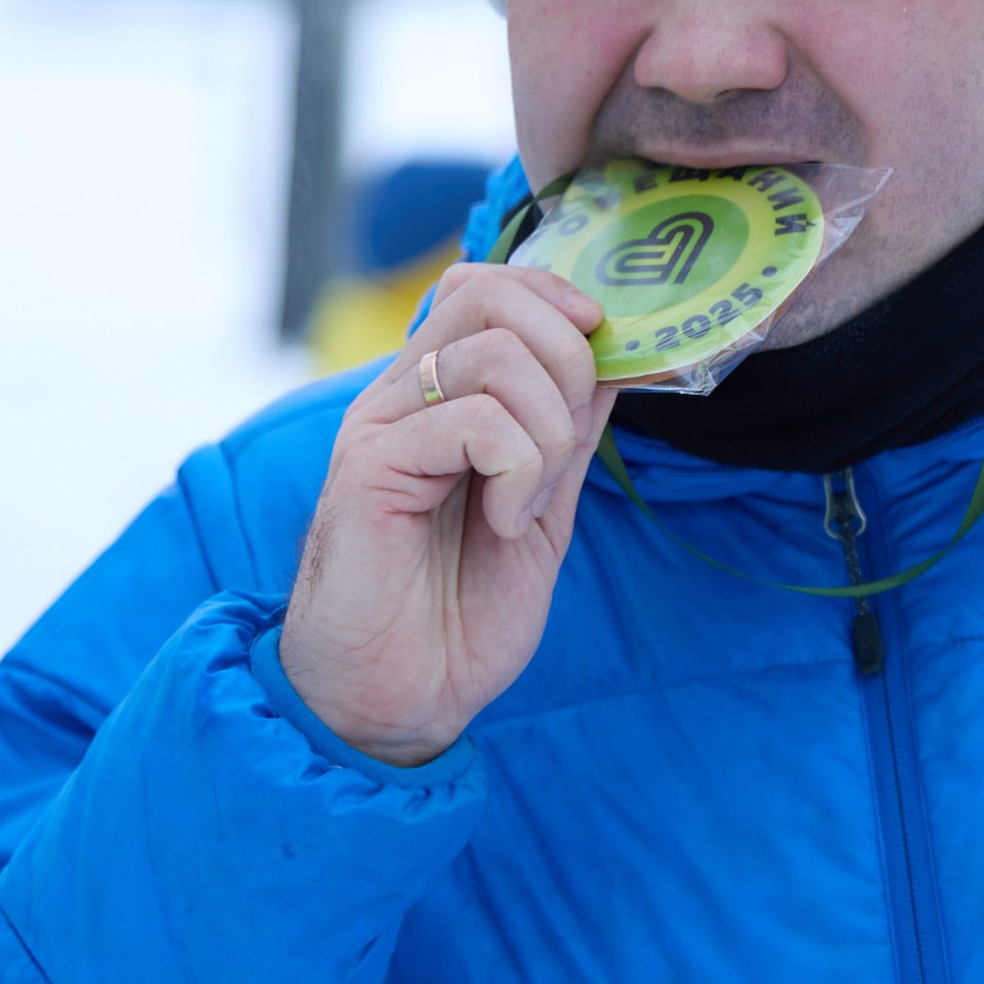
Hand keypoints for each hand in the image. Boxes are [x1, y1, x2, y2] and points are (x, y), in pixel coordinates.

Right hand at [280, 265, 615, 766]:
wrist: (400, 696)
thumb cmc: (462, 610)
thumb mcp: (542, 507)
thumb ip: (568, 434)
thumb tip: (613, 360)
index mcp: (438, 396)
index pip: (486, 287)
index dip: (553, 296)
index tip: (602, 346)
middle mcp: (402, 396)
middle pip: (488, 297)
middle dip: (566, 359)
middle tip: (566, 445)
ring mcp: (381, 426)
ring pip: (495, 358)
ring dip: (546, 435)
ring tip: (528, 506)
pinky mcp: (370, 467)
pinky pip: (473, 421)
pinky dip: (519, 470)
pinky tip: (506, 522)